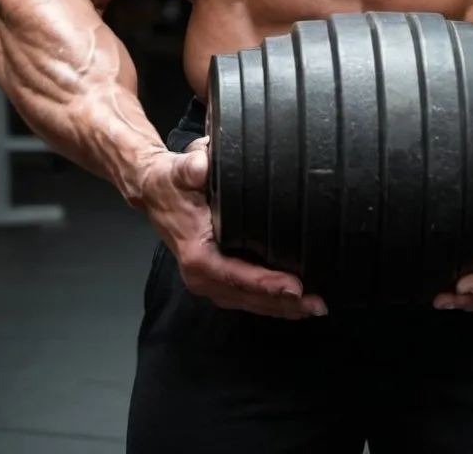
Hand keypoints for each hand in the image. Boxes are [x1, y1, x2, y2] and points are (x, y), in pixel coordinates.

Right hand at [139, 136, 327, 319]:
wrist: (154, 191)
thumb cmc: (171, 181)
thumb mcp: (179, 169)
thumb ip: (192, 166)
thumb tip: (203, 164)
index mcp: (197, 254)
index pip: (235, 274)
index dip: (266, 283)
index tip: (295, 287)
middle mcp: (200, 275)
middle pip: (247, 296)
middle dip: (283, 303)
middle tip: (317, 304)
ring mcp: (207, 280)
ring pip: (248, 301)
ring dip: (280, 307)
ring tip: (312, 308)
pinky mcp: (214, 278)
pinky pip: (244, 296)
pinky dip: (268, 302)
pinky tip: (291, 303)